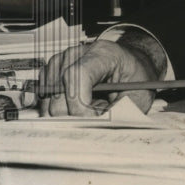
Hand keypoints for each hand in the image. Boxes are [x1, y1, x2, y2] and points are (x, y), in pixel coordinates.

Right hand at [38, 39, 158, 116]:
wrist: (132, 66)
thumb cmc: (136, 80)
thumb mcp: (137, 98)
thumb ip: (118, 114)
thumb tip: (96, 130)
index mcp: (103, 54)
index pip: (77, 75)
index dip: (80, 104)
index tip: (91, 120)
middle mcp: (77, 53)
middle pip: (59, 92)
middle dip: (76, 114)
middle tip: (98, 114)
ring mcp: (62, 61)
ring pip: (49, 100)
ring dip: (68, 113)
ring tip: (91, 107)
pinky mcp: (52, 71)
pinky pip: (46, 99)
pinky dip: (61, 108)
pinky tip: (79, 104)